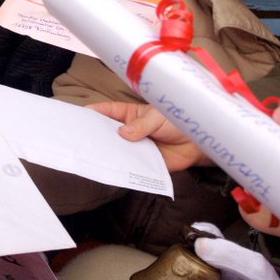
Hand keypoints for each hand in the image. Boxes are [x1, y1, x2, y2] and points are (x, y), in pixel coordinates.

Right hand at [88, 102, 211, 170]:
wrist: (198, 143)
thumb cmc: (179, 121)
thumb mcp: (158, 117)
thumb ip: (141, 126)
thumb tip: (123, 133)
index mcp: (130, 114)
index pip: (108, 111)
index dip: (94, 112)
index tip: (81, 115)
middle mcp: (130, 130)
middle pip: (108, 131)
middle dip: (96, 134)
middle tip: (83, 138)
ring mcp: (136, 146)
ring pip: (117, 149)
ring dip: (109, 152)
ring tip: (94, 155)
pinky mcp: (144, 162)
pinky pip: (131, 164)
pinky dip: (124, 166)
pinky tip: (115, 168)